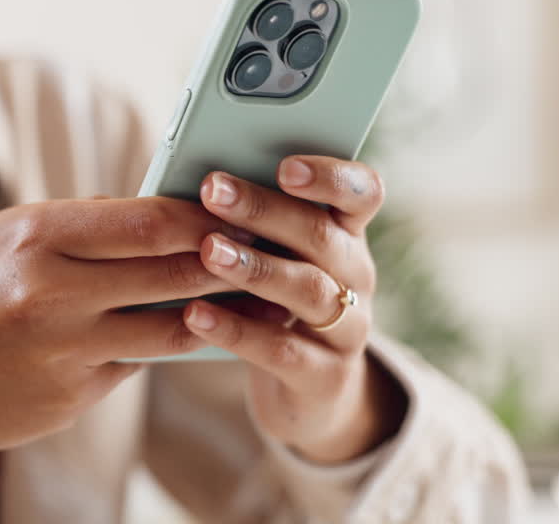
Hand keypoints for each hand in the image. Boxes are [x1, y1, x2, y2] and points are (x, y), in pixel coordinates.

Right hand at [0, 196, 250, 522]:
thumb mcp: (6, 240)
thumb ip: (80, 225)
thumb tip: (157, 210)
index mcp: (35, 238)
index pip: (146, 219)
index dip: (204, 213)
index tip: (241, 205)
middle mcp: (53, 292)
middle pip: (171, 269)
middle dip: (230, 257)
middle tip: (272, 245)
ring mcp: (67, 348)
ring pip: (172, 324)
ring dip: (222, 308)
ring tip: (262, 293)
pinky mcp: (77, 392)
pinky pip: (144, 360)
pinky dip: (179, 343)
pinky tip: (211, 331)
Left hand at [181, 156, 407, 464]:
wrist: (310, 393)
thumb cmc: (275, 300)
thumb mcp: (278, 257)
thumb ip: (253, 222)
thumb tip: (198, 181)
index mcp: (347, 235)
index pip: (362, 192)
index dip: (330, 177)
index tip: (285, 166)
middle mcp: (356, 276)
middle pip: (320, 236)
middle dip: (264, 210)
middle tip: (211, 189)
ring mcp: (348, 329)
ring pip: (309, 291)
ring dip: (255, 267)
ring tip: (207, 250)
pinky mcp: (325, 377)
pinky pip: (283, 350)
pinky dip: (238, 330)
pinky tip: (195, 314)